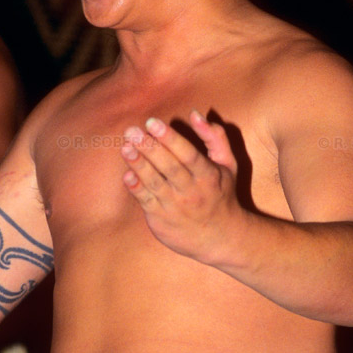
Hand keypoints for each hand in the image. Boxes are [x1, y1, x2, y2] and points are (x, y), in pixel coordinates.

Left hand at [120, 109, 242, 264]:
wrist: (219, 238)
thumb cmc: (221, 194)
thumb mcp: (227, 165)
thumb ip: (214, 137)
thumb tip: (195, 113)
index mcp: (208, 175)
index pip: (188, 154)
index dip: (170, 138)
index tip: (152, 122)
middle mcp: (192, 191)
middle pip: (169, 167)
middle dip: (150, 147)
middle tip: (131, 130)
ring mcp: (175, 207)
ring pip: (155, 183)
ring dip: (139, 165)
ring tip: (125, 148)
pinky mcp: (161, 219)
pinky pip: (146, 202)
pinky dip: (136, 189)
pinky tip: (127, 175)